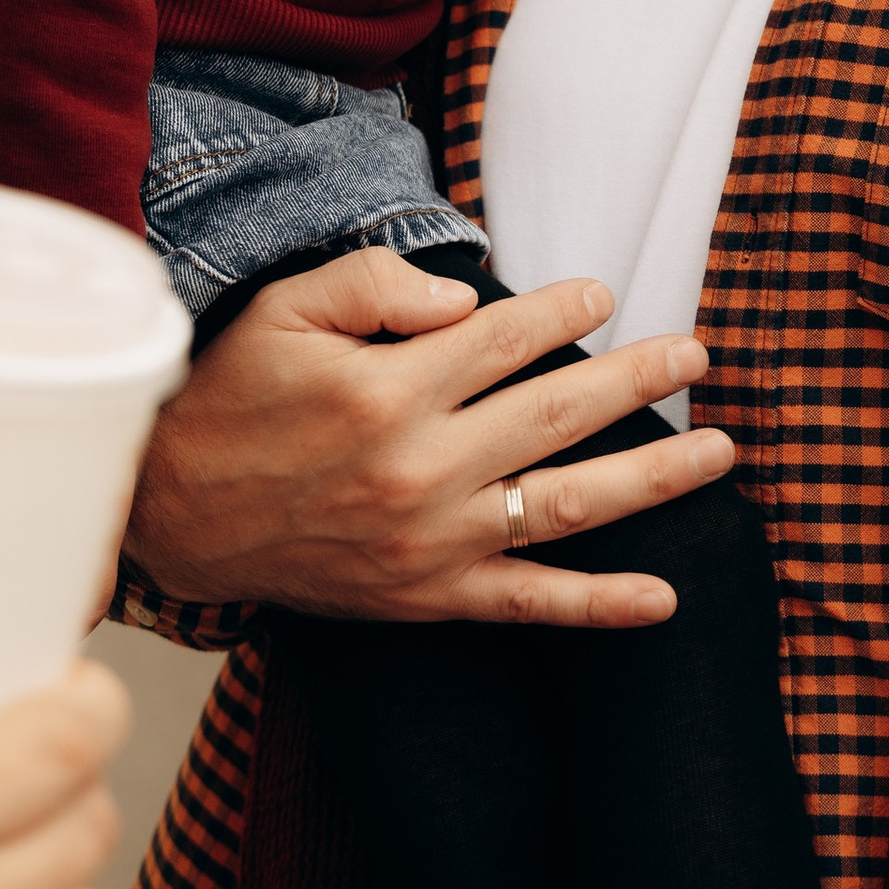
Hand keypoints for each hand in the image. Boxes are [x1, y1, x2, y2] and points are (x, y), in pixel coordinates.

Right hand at [123, 246, 734, 628]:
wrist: (169, 515)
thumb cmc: (228, 398)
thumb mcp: (283, 310)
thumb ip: (376, 282)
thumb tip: (469, 297)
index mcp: (386, 390)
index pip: (506, 337)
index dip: (563, 310)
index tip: (602, 294)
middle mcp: (419, 468)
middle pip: (557, 413)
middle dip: (639, 379)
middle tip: (697, 351)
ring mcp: (430, 542)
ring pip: (566, 505)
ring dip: (652, 477)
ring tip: (719, 451)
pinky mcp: (427, 597)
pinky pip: (529, 605)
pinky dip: (601, 606)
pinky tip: (664, 597)